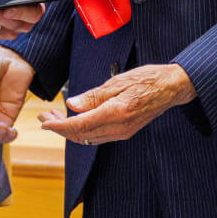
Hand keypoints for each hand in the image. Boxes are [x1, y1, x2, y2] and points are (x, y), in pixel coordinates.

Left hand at [40, 63, 194, 145]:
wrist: (171, 87)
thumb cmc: (148, 79)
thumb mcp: (117, 82)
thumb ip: (93, 96)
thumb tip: (72, 104)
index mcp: (115, 113)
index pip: (79, 125)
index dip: (58, 125)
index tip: (44, 121)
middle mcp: (119, 128)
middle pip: (81, 135)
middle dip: (60, 128)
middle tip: (45, 116)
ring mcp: (122, 132)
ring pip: (88, 138)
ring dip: (70, 130)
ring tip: (56, 116)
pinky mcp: (125, 131)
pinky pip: (98, 136)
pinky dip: (83, 130)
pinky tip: (76, 119)